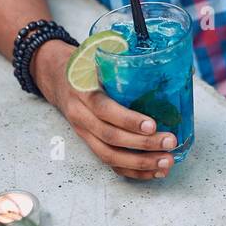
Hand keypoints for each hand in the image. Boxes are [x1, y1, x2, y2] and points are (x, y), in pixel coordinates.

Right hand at [32, 40, 178, 181]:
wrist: (55, 77)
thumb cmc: (84, 64)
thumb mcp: (95, 54)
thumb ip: (120, 57)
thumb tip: (163, 59)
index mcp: (82, 90)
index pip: (103, 109)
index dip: (128, 120)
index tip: (152, 125)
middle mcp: (80, 115)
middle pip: (110, 137)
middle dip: (143, 144)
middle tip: (170, 142)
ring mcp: (83, 133)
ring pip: (109, 156)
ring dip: (140, 163)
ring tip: (166, 162)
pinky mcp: (89, 143)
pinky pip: (109, 163)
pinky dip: (133, 171)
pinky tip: (154, 171)